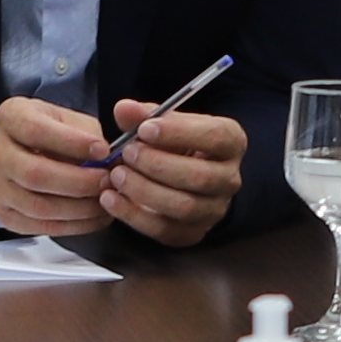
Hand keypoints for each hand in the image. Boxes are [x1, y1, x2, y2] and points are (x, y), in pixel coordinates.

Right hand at [0, 97, 113, 236]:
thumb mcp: (64, 118)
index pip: (36, 131)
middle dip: (80, 182)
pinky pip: (41, 227)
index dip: (72, 143)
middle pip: (36, 174)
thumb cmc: (46, 132)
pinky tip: (93, 216)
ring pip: (39, 207)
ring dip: (80, 208)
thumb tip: (108, 160)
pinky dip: (74, 225)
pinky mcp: (5, 214)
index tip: (103, 150)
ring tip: (105, 200)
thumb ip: (85, 133)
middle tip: (107, 180)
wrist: (14, 152)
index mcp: (11, 119)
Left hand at [98, 103, 244, 246]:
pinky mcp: (192, 233)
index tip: (144, 129)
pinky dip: (133, 214)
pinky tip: (110, 198)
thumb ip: (143, 116)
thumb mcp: (162, 124)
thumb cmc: (171, 145)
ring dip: (144, 190)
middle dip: (157, 164)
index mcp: (230, 142)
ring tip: (116, 175)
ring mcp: (213, 209)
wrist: (176, 177)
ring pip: (184, 206)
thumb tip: (123, 108)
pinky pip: (165, 229)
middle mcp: (229, 178)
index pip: (216, 136)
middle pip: (201, 176)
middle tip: (126, 153)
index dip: (179, 132)